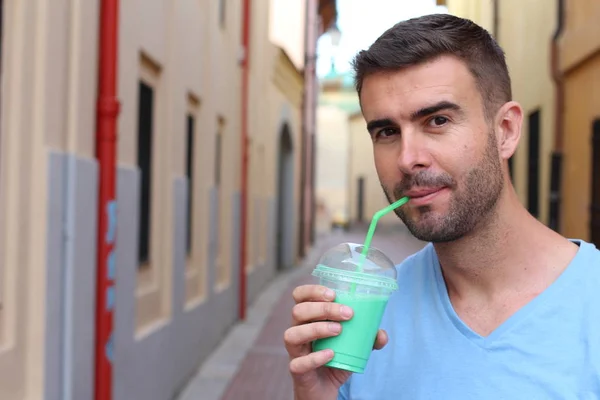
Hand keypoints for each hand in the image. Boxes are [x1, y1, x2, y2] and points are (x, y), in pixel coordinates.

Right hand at [284, 284, 387, 399]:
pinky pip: (298, 363)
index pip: (300, 296)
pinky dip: (315, 357)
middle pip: (298, 311)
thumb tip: (381, 334)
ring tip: (338, 330)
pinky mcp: (297, 370)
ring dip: (316, 329)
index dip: (312, 291)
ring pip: (292, 334)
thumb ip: (368, 338)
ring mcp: (295, 351)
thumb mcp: (353, 346)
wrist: (325, 389)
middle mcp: (297, 331)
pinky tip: (331, 354)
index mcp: (307, 319)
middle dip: (323, 309)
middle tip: (347, 314)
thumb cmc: (335, 360)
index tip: (333, 294)